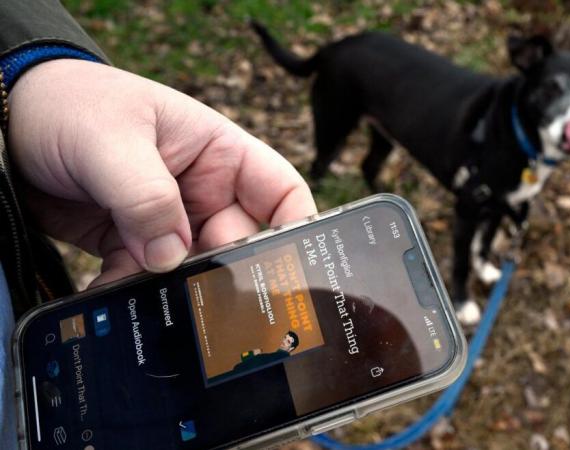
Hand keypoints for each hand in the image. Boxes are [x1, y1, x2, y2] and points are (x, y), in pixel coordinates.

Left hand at [8, 59, 315, 285]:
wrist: (7, 122)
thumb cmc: (69, 104)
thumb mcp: (111, 139)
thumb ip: (145, 196)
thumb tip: (169, 258)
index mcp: (219, 154)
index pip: (279, 193)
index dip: (297, 229)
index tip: (292, 268)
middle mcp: (202, 190)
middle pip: (237, 244)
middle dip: (220, 273)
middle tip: (201, 298)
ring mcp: (168, 220)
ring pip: (190, 269)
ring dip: (172, 290)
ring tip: (149, 301)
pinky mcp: (133, 243)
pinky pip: (146, 279)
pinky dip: (132, 293)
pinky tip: (115, 299)